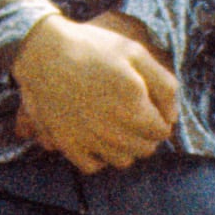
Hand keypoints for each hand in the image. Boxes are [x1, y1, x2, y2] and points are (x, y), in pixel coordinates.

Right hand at [9, 10, 179, 173]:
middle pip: (145, 149)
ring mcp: (89, 139)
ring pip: (122, 161)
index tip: (150, 106)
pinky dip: (99, 157)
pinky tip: (96, 138)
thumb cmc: (92, 48)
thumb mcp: (135, 53)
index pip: (162, 131)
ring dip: (126, 147)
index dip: (160, 118)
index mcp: (133, 105)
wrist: (43, 52)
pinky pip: (93, 166)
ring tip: (117, 127)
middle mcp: (113, 128)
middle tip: (134, 115)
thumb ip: (164, 84)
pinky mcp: (68, 143)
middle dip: (146, 134)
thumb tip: (171, 116)